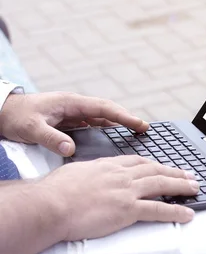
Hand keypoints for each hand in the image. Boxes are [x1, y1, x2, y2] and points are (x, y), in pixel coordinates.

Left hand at [0, 92, 148, 155]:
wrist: (0, 111)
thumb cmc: (15, 117)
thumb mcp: (31, 129)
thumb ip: (51, 138)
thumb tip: (70, 150)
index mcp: (71, 103)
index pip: (103, 108)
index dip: (123, 116)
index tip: (139, 124)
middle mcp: (75, 105)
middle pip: (107, 111)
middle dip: (126, 118)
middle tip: (144, 128)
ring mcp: (72, 112)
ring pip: (101, 116)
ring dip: (117, 123)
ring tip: (134, 132)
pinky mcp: (68, 119)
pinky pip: (92, 123)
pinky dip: (105, 127)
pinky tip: (112, 135)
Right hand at [39, 155, 198, 240]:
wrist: (49, 205)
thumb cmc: (54, 192)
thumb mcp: (76, 172)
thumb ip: (90, 172)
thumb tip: (91, 176)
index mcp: (109, 165)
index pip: (139, 162)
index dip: (156, 164)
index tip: (165, 166)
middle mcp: (122, 175)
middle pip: (156, 170)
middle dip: (175, 172)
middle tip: (190, 175)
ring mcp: (127, 191)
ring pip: (162, 185)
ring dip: (182, 186)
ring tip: (195, 189)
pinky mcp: (128, 210)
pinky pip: (158, 210)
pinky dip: (176, 211)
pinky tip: (187, 214)